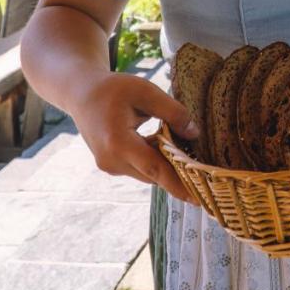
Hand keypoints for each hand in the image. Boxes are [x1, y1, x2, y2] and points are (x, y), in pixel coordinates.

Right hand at [69, 72, 199, 204]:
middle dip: (179, 176)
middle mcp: (111, 161)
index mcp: (118, 143)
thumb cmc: (114, 90)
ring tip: (191, 160)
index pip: (154, 169)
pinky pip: (139, 168)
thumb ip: (172, 112)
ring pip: (147, 173)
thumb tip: (194, 134)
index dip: (177, 184)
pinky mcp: (111, 165)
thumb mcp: (145, 92)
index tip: (198, 199)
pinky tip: (169, 150)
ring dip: (167, 167)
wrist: (82, 95)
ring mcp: (110, 166)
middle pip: (153, 174)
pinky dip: (155, 162)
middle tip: (207, 179)